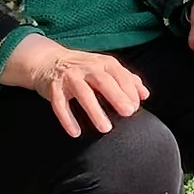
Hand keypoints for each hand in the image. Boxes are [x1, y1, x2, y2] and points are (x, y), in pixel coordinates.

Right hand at [1, 33, 149, 137]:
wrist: (48, 61)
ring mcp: (70, 77)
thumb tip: (144, 95)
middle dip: (117, 97)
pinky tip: (76, 132)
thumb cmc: (84, 67)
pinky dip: (67, 119)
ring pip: (83, 94)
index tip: (136, 107)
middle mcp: (88, 68)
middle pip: (104, 82)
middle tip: (128, 113)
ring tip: (105, 128)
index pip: (121, 76)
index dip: (130, 91)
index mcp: (104, 63)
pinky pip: (60, 105)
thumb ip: (127, 79)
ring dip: (95, 112)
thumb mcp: (106, 68)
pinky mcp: (53, 88)